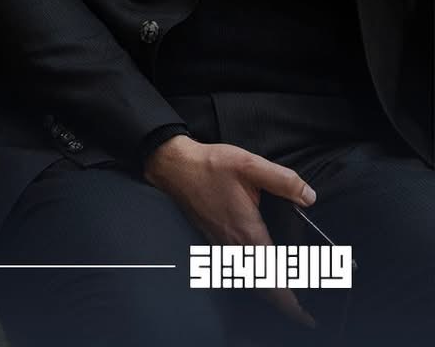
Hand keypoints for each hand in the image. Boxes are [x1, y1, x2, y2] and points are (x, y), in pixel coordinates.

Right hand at [145, 135, 316, 326]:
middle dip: (283, 305)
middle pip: (260, 287)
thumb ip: (283, 180)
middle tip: (304, 316)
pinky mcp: (214, 237)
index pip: (271, 277)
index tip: (306, 317)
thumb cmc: (208, 165)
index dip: (289, 302)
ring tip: (288, 298)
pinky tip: (261, 273)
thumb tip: (309, 197)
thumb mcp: (249, 165)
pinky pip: (237, 268)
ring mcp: (221, 243)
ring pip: (247, 279)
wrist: (172, 165)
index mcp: (247, 231)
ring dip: (268, 293)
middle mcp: (233, 243)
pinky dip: (253, 279)